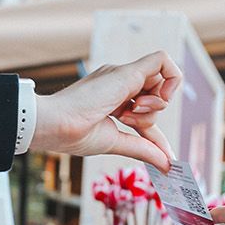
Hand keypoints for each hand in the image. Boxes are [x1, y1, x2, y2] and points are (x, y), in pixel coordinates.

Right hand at [31, 53, 180, 173]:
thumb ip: (142, 150)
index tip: (164, 158)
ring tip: (127, 115)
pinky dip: (168, 81)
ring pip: (161, 79)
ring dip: (154, 105)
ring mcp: (122, 75)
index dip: (156, 135)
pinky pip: (162, 60)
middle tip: (128, 122)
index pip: (145, 112)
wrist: (56, 125)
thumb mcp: (116, 143)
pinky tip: (146, 101)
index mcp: (113, 99)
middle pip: (156, 94)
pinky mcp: (127, 71)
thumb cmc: (74, 134)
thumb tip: (167, 164)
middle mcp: (119, 84)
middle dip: (151, 116)